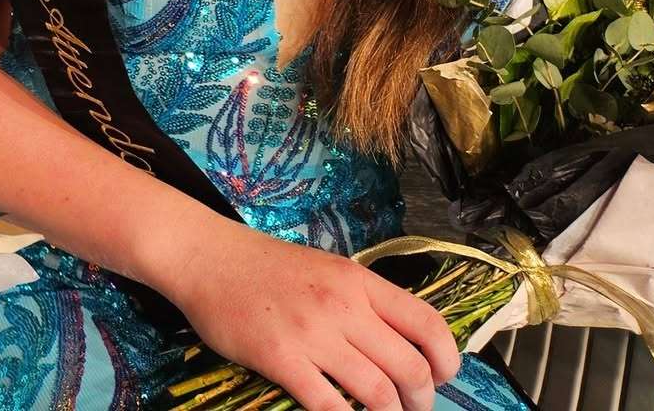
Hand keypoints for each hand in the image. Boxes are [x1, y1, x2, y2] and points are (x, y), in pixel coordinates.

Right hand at [166, 223, 459, 410]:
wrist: (207, 257)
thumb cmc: (266, 266)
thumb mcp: (327, 268)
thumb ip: (363, 300)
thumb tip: (402, 343)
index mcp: (358, 280)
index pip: (427, 324)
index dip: (447, 359)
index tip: (443, 376)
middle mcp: (343, 305)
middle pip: (409, 367)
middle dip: (421, 399)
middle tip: (414, 408)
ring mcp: (312, 334)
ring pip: (377, 393)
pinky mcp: (281, 359)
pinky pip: (329, 404)